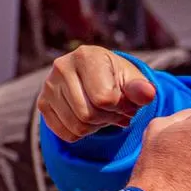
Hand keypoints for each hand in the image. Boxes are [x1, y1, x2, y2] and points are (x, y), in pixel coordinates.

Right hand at [37, 46, 157, 141]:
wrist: (96, 76)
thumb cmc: (117, 79)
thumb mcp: (133, 80)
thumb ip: (141, 89)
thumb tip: (147, 94)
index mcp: (86, 56)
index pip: (103, 99)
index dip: (119, 107)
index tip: (124, 102)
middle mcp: (61, 67)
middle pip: (87, 114)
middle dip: (107, 119)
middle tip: (115, 112)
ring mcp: (49, 85)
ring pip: (76, 126)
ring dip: (96, 127)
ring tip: (103, 115)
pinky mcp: (43, 102)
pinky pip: (65, 133)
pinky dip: (81, 133)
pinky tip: (88, 119)